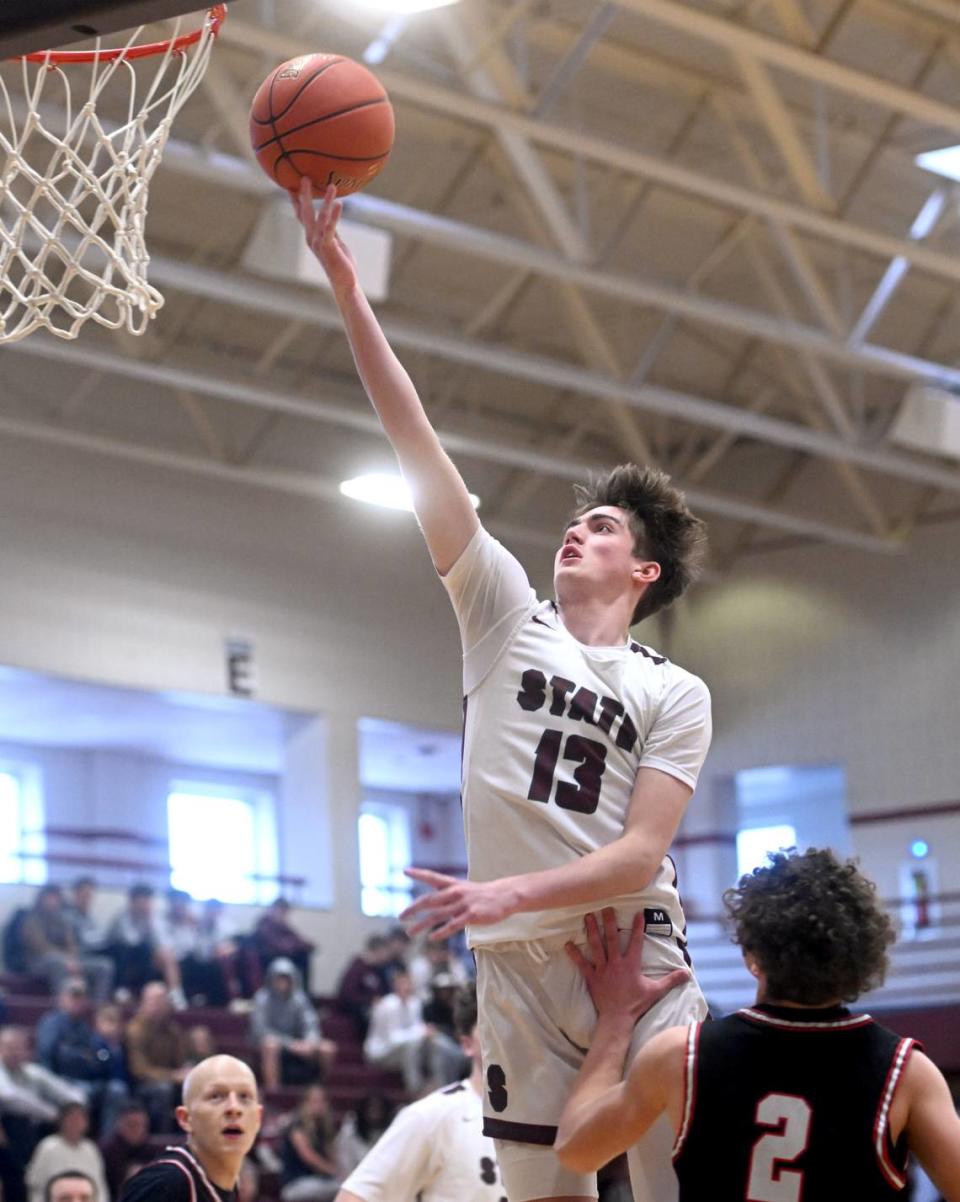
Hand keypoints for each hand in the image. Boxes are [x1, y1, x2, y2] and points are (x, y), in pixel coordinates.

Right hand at [291, 178, 357, 294]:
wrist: (344, 283)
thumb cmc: (341, 264)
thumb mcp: (335, 242)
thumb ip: (331, 229)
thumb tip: (332, 215)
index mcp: (312, 236)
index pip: (302, 215)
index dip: (296, 200)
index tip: (292, 185)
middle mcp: (311, 238)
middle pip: (305, 212)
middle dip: (304, 195)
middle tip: (304, 177)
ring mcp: (318, 242)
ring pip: (320, 217)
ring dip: (326, 200)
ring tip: (331, 185)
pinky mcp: (328, 247)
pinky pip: (330, 228)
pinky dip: (334, 215)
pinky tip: (339, 203)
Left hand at [400, 869, 517, 939]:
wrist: (504, 895)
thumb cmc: (481, 894)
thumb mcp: (463, 888)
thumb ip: (446, 894)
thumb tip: (429, 901)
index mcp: (453, 884)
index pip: (432, 877)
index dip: (419, 874)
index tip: (405, 871)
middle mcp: (455, 892)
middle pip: (429, 900)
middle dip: (413, 908)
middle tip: (401, 916)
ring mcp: (463, 904)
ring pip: (437, 915)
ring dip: (422, 925)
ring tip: (410, 933)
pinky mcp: (471, 915)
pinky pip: (452, 925)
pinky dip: (441, 932)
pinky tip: (432, 938)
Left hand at [566, 908, 689, 1024]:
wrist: (617, 1019)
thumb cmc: (636, 1004)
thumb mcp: (656, 991)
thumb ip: (671, 980)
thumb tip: (687, 973)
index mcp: (631, 965)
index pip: (636, 942)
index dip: (637, 927)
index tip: (637, 912)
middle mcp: (616, 963)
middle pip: (611, 938)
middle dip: (608, 922)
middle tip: (605, 907)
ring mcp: (602, 969)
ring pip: (596, 946)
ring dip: (591, 931)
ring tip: (587, 916)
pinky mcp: (591, 977)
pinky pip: (581, 963)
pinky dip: (574, 954)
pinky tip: (567, 944)